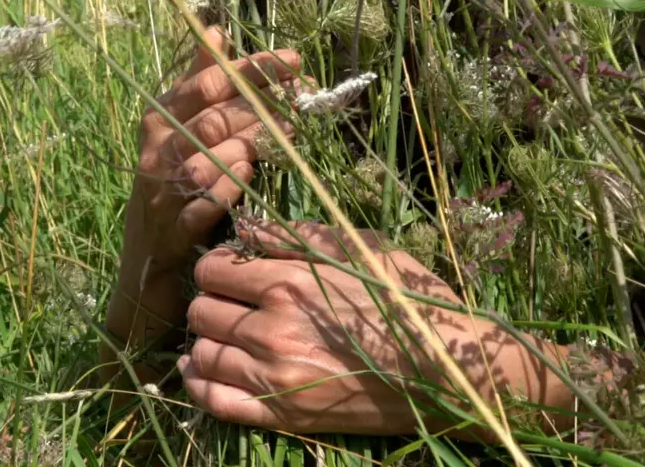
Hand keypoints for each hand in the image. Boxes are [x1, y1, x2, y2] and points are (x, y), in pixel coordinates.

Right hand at [106, 28, 298, 352]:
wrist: (145, 266)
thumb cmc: (171, 187)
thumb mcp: (180, 130)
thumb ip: (198, 80)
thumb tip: (216, 28)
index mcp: (159, 120)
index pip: (206, 83)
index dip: (251, 69)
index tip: (294, 60)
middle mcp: (155, 152)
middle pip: (209, 119)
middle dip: (261, 107)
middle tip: (304, 100)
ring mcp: (160, 194)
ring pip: (203, 160)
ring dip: (247, 146)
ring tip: (286, 137)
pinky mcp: (171, 233)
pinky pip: (200, 207)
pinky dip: (226, 191)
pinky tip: (250, 179)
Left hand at [181, 221, 506, 436]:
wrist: (444, 372)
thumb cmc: (408, 301)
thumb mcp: (361, 248)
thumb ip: (299, 236)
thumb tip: (248, 229)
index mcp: (289, 283)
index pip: (212, 269)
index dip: (218, 266)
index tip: (234, 270)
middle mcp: (272, 330)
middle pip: (200, 311)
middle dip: (211, 301)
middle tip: (232, 303)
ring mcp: (274, 378)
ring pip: (201, 354)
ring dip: (207, 340)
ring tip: (227, 334)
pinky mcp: (281, 416)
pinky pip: (214, 402)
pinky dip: (199, 384)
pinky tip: (204, 370)